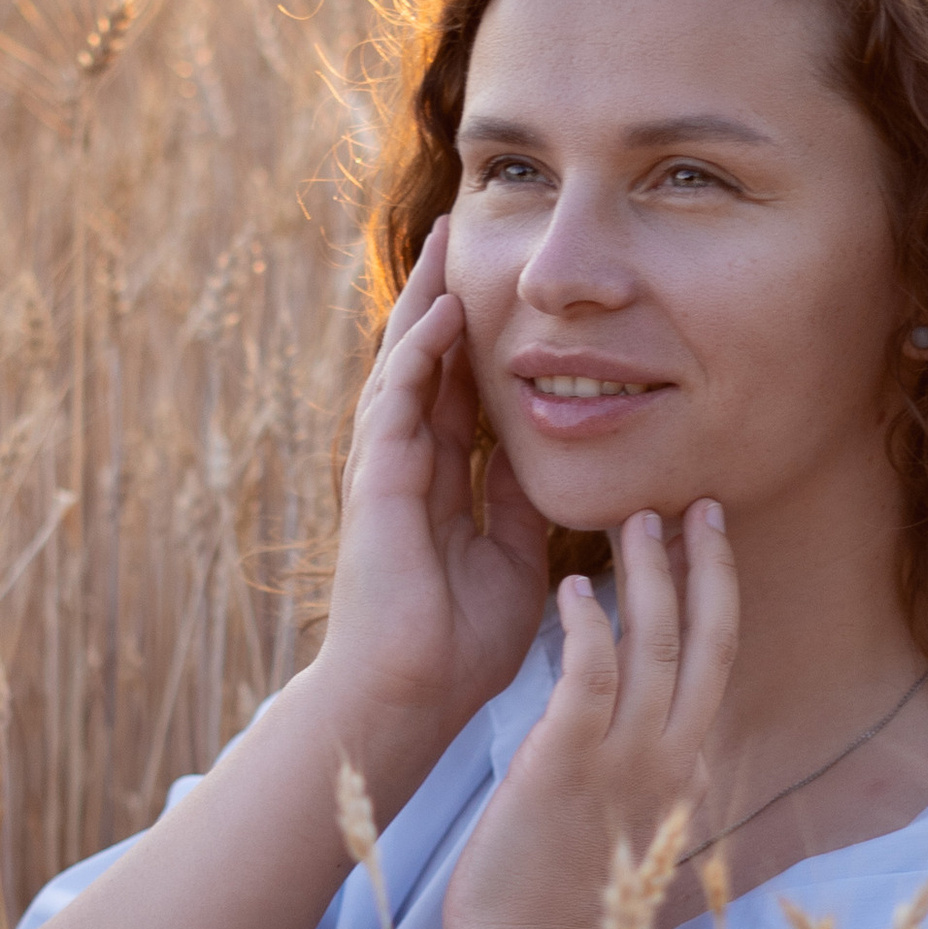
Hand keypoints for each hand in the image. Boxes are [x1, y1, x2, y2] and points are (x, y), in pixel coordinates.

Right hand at [312, 220, 553, 779]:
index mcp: (440, 483)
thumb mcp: (515, 557)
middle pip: (424, 362)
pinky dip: (418, 353)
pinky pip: (395, 401)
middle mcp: (407, 466)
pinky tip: (442, 311)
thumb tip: (552, 456)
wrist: (411, 696)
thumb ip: (523, 504)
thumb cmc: (458, 646)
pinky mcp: (376, 483)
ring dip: (424, 303)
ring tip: (447, 243)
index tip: (502, 286)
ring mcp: (385, 470)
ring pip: (404, 366)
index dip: (476, 337)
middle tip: (462, 232)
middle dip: (442, 297)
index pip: (457, 390)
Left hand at [443, 504, 739, 928]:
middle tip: (695, 501)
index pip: (716, 660)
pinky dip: (588, 623)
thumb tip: (644, 740)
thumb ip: (634, 773)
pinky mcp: (566, 762)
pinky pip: (590, 673)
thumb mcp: (617, 826)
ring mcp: (623, 759)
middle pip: (707, 638)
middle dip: (704, 564)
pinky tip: (570, 585)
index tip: (710, 538)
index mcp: (684, 768)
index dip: (718, 593)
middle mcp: (670, 758)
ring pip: (653, 643)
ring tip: (634, 518)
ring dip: (646, 574)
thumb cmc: (562, 904)